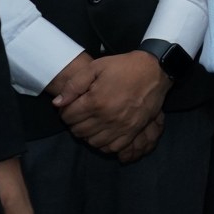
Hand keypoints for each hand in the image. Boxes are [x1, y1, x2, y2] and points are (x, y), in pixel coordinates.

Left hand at [54, 51, 170, 154]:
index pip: (68, 117)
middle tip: (81, 114)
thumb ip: (74, 85)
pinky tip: (104, 133)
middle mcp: (107, 117)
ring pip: (93, 142)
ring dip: (88, 134)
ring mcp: (121, 126)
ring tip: (92, 123)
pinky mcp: (133, 130)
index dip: (65, 111)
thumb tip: (58, 103)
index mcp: (95, 101)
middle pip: (78, 131)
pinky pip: (112, 147)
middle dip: (75, 123)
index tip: (71, 105)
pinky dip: (104, 144)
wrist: (155, 70)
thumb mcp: (96, 67)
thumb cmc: (124, 66)